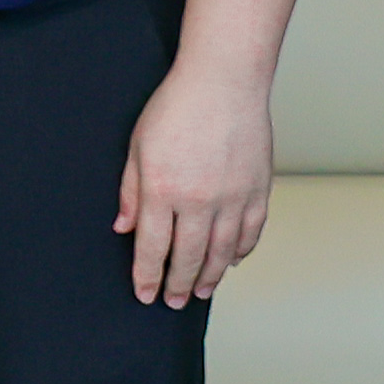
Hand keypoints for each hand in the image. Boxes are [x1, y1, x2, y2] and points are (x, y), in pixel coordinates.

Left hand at [118, 62, 276, 307]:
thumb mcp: (137, 147)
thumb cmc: (176, 107)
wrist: (223, 82)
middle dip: (178, 284)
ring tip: (200, 292)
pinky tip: (232, 262)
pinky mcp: (258, 189)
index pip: (153, 248)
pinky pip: (251, 232)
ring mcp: (233, 197)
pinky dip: (241, 251)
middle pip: (189, 256)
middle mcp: (199, 200)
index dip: (147, 275)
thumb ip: (131, 191)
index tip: (145, 294)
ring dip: (211, 276)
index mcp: (163, 190)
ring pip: (223, 251)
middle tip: (172, 302)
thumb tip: (124, 228)